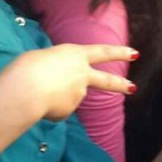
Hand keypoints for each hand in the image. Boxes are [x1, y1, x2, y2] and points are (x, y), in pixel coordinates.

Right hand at [19, 43, 137, 120]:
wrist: (26, 89)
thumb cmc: (29, 68)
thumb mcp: (44, 58)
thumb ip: (56, 68)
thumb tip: (58, 83)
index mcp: (75, 55)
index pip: (102, 52)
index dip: (119, 52)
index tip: (134, 53)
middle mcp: (82, 74)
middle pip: (106, 80)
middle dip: (120, 84)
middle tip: (132, 88)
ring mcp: (78, 94)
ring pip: (67, 97)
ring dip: (55, 97)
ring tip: (36, 92)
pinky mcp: (69, 110)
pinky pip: (56, 110)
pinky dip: (48, 108)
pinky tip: (38, 103)